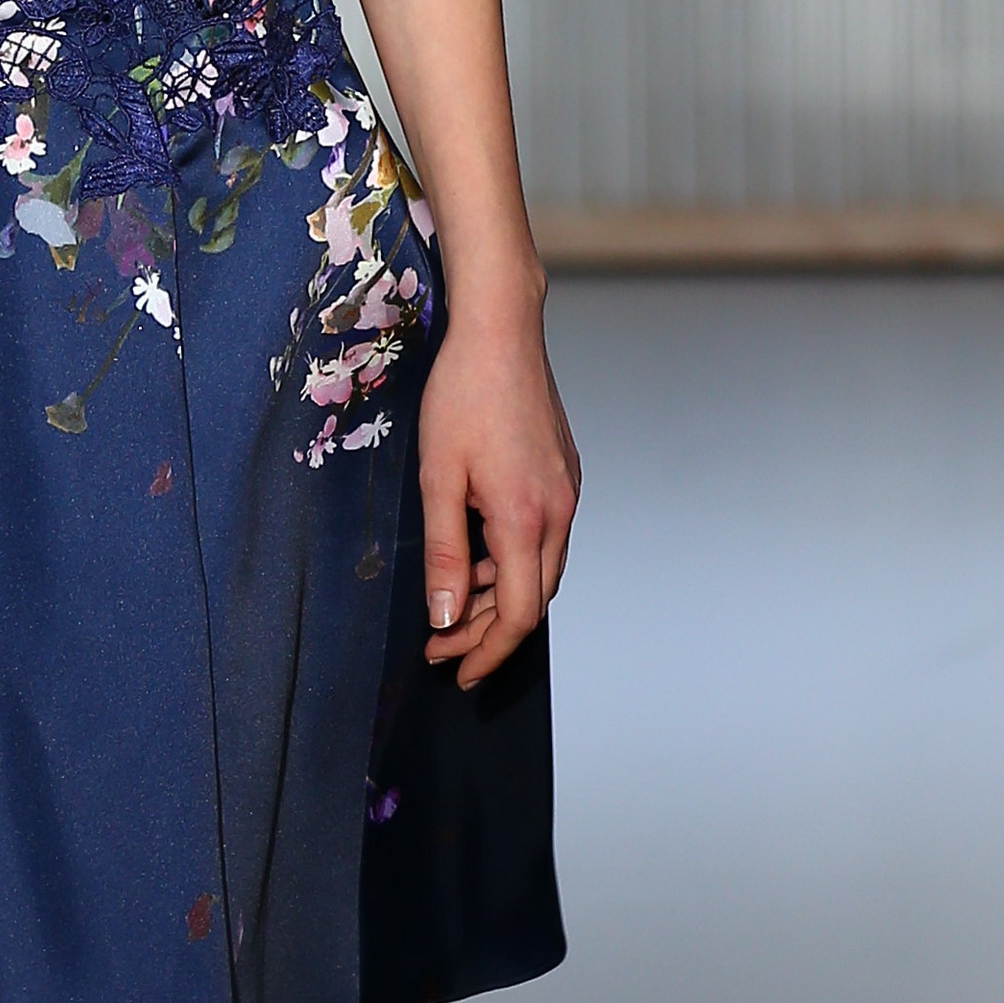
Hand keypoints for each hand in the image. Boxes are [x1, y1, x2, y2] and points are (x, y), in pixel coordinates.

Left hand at [415, 304, 580, 690]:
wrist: (501, 332)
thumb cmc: (463, 395)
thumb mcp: (438, 478)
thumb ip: (445, 553)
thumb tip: (446, 616)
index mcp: (525, 518)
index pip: (518, 614)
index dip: (488, 651)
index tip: (456, 671)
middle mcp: (558, 512)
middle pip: (533, 599)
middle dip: (489, 633)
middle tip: (442, 647)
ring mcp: (566, 493)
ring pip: (541, 570)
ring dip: (500, 597)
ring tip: (453, 605)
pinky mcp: (563, 477)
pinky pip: (543, 539)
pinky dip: (512, 562)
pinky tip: (478, 556)